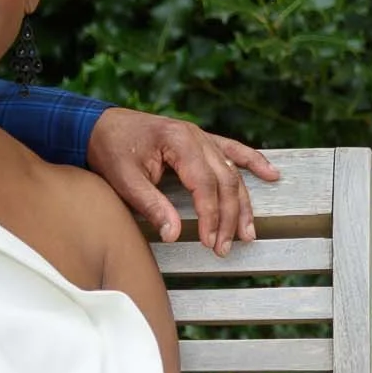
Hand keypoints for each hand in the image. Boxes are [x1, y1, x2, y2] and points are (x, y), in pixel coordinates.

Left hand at [87, 109, 278, 256]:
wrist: (100, 125)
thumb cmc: (110, 150)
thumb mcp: (124, 180)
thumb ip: (151, 205)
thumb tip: (174, 234)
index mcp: (179, 141)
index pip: (205, 184)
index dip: (211, 216)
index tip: (211, 241)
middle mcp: (196, 136)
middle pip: (225, 180)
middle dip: (228, 217)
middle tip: (226, 247)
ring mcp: (201, 137)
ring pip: (232, 172)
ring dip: (242, 203)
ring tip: (248, 232)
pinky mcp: (201, 140)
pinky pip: (233, 151)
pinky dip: (253, 162)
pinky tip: (271, 174)